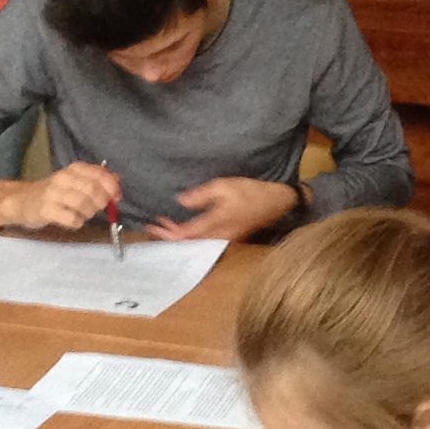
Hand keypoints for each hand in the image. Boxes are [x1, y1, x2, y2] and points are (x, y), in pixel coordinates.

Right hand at [0, 162, 121, 232]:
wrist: (22, 201)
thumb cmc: (54, 193)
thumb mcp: (76, 182)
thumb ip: (97, 180)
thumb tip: (117, 180)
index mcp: (74, 169)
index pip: (99, 174)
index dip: (112, 187)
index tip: (116, 198)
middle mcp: (63, 178)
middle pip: (93, 190)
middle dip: (101, 202)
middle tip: (97, 209)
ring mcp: (53, 194)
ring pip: (83, 204)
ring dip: (89, 213)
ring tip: (84, 214)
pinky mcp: (46, 210)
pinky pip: (71, 218)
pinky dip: (77, 222)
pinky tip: (73, 221)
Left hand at [148, 176, 301, 242]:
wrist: (277, 202)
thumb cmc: (250, 192)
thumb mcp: (223, 186)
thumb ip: (200, 195)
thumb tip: (180, 201)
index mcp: (214, 226)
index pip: (183, 235)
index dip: (166, 232)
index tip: (152, 225)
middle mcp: (217, 237)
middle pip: (187, 242)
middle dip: (169, 235)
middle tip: (154, 226)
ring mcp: (224, 239)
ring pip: (195, 241)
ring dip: (179, 234)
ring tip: (165, 225)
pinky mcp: (230, 236)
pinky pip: (204, 238)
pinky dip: (191, 233)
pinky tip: (185, 225)